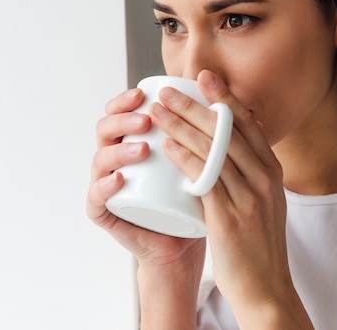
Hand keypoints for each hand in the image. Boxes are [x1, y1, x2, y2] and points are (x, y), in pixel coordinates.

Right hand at [86, 87, 205, 268]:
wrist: (183, 246)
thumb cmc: (193, 203)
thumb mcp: (202, 164)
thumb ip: (212, 137)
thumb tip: (240, 106)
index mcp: (130, 142)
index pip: (120, 112)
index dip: (128, 98)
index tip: (152, 90)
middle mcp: (114, 160)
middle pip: (105, 129)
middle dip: (124, 118)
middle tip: (149, 117)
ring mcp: (105, 186)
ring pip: (101, 159)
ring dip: (119, 150)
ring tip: (144, 148)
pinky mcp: (104, 213)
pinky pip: (96, 198)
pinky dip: (105, 186)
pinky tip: (120, 179)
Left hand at [150, 70, 310, 325]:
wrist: (265, 287)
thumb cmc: (256, 242)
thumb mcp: (262, 199)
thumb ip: (246, 171)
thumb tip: (224, 143)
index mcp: (272, 171)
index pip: (249, 124)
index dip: (225, 97)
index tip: (205, 77)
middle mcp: (264, 180)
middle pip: (227, 131)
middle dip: (194, 106)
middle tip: (168, 91)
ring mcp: (249, 198)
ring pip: (213, 151)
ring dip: (182, 126)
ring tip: (158, 111)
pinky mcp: (230, 219)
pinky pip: (205, 181)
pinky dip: (185, 159)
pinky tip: (168, 146)